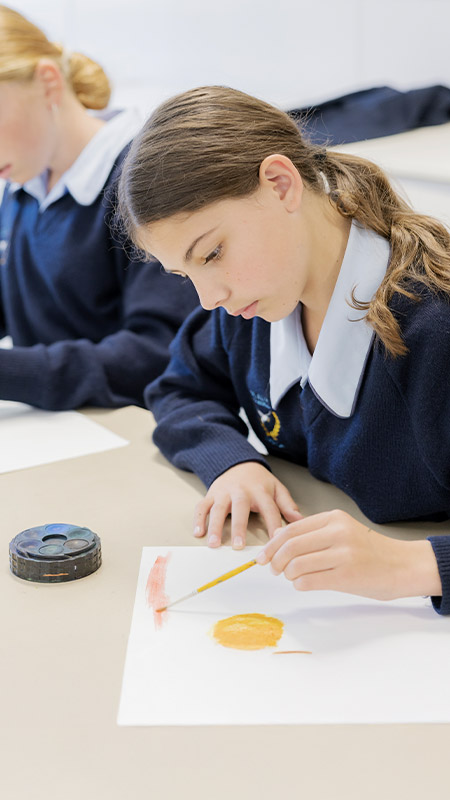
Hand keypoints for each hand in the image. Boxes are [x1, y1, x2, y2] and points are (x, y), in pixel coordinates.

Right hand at [193, 462, 301, 548]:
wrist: (237, 462)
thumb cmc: (259, 481)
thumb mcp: (276, 488)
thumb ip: (287, 505)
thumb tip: (301, 522)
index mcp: (260, 491)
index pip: (269, 509)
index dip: (274, 525)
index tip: (276, 541)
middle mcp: (240, 491)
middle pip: (239, 509)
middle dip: (238, 527)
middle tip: (238, 546)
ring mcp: (223, 492)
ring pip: (217, 509)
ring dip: (214, 526)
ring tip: (213, 544)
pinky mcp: (211, 494)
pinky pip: (202, 506)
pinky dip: (198, 519)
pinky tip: (198, 533)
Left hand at [255, 509, 442, 600]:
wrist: (402, 566)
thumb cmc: (370, 552)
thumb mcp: (342, 531)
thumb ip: (313, 533)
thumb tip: (278, 539)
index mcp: (334, 518)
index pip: (291, 529)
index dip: (272, 544)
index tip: (263, 556)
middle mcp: (337, 532)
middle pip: (290, 546)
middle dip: (275, 561)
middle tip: (273, 569)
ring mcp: (343, 554)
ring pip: (297, 565)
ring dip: (288, 575)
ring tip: (292, 578)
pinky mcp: (346, 576)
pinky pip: (309, 581)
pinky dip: (299, 584)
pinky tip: (304, 584)